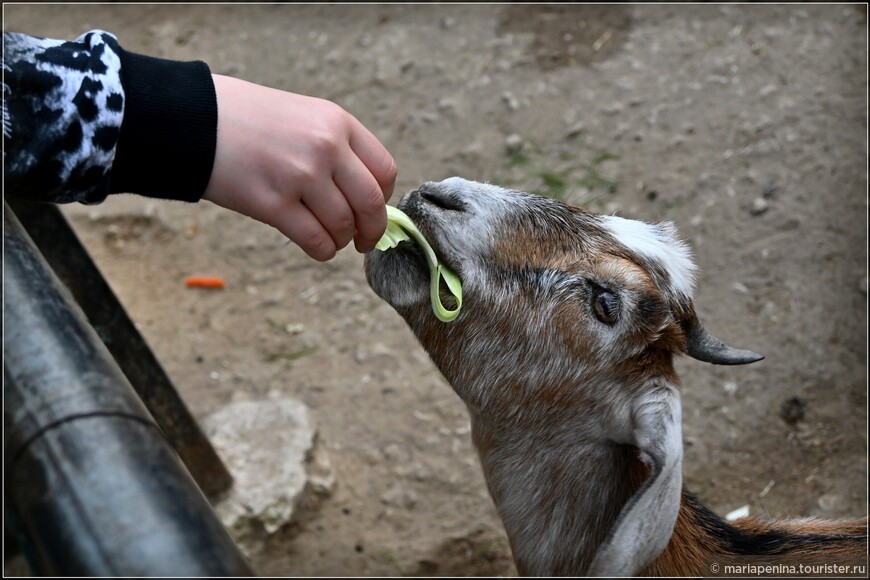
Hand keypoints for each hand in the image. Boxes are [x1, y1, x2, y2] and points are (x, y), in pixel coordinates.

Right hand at [203, 74, 396, 260]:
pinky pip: (316, 241)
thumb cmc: (247, 119)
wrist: (193, 119)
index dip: (384, 197)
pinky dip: (323, 250)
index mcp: (336, 122)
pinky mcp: (273, 204)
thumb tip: (364, 194)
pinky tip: (317, 246)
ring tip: (330, 238)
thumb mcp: (303, 115)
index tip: (374, 209)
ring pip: (343, 226)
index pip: (385, 170)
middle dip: (372, 230)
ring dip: (341, 240)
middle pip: (371, 203)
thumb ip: (336, 147)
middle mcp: (325, 148)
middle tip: (364, 240)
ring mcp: (300, 176)